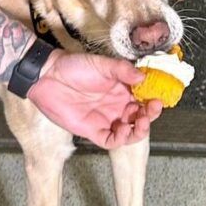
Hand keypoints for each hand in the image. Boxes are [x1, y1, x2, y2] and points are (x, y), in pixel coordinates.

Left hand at [27, 51, 162, 147]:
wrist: (47, 76)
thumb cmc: (74, 66)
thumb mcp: (102, 64)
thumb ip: (123, 70)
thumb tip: (144, 76)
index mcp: (123, 89)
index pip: (144, 98)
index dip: (153, 100)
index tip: (158, 98)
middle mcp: (117, 105)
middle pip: (141, 116)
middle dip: (150, 115)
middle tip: (151, 109)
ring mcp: (106, 119)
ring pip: (130, 132)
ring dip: (139, 130)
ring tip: (141, 122)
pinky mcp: (93, 131)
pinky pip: (112, 140)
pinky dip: (121, 139)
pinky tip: (122, 129)